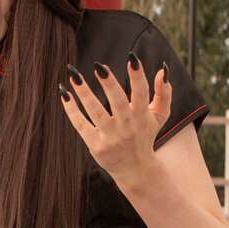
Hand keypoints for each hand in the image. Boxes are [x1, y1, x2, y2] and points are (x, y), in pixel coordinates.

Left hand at [59, 55, 170, 188]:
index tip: (132, 58)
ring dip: (84, 93)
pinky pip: (81, 125)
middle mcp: (127, 127)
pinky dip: (72, 110)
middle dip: (109, 84)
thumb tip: (163, 70)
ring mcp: (110, 137)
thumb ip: (163, 93)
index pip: (141, 94)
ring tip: (74, 76)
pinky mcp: (96, 145)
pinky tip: (64, 94)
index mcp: (142, 117)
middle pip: (118, 102)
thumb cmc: (145, 135)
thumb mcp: (159, 116)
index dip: (138, 76)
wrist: (135, 169)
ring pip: (95, 112)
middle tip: (99, 66)